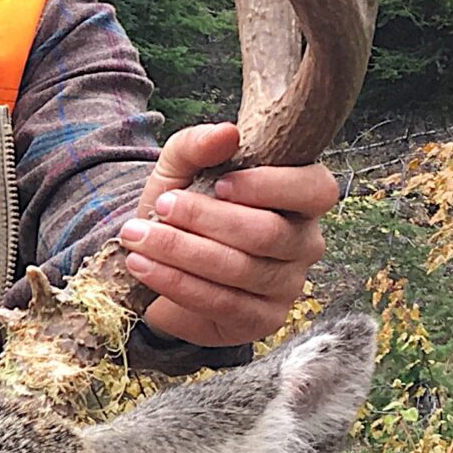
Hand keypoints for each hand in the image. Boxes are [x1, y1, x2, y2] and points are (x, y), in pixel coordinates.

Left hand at [117, 122, 336, 349]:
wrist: (162, 263)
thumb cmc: (185, 207)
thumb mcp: (181, 169)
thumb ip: (198, 145)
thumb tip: (227, 133)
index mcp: (301, 198)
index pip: (315, 189)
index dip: (269, 186)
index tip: (219, 182)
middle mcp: (305, 242)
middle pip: (268, 232)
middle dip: (205, 219)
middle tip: (160, 206)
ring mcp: (289, 284)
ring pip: (241, 269)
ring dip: (181, 251)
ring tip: (138, 236)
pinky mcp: (264, 319)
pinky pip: (222, 303)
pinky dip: (176, 283)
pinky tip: (143, 266)